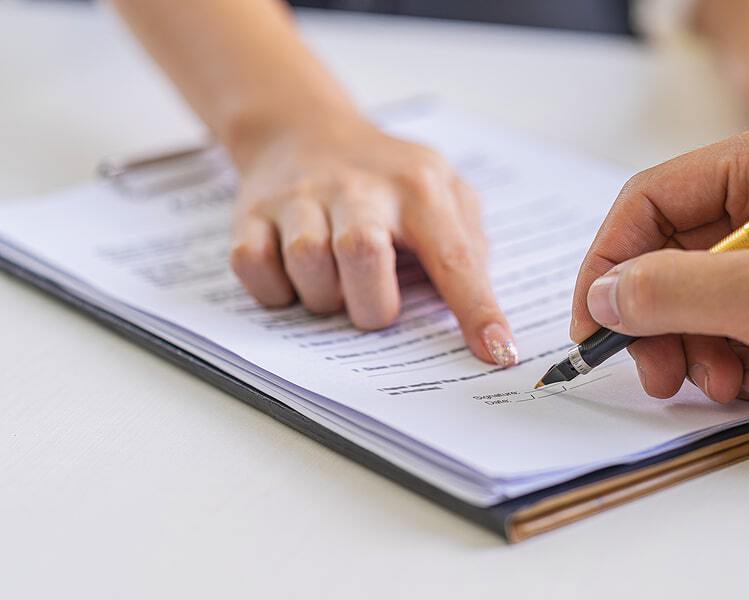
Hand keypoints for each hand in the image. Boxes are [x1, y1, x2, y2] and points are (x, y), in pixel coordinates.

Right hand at [228, 115, 518, 366]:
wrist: (305, 129)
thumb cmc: (387, 177)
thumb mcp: (441, 188)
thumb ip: (468, 244)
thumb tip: (484, 315)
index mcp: (418, 187)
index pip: (454, 257)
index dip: (476, 310)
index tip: (497, 353)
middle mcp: (357, 186)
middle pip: (362, 254)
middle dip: (372, 303)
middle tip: (374, 301)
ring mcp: (299, 196)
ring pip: (307, 263)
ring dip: (323, 295)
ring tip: (334, 281)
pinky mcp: (251, 212)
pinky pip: (252, 266)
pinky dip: (274, 289)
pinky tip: (292, 276)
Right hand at [570, 115, 748, 408]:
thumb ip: (675, 290)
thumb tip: (603, 296)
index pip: (649, 201)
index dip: (610, 262)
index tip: (592, 321)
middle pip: (666, 253)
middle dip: (658, 319)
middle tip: (659, 371)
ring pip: (688, 292)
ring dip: (692, 346)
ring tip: (723, 383)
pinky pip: (721, 314)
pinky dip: (724, 354)